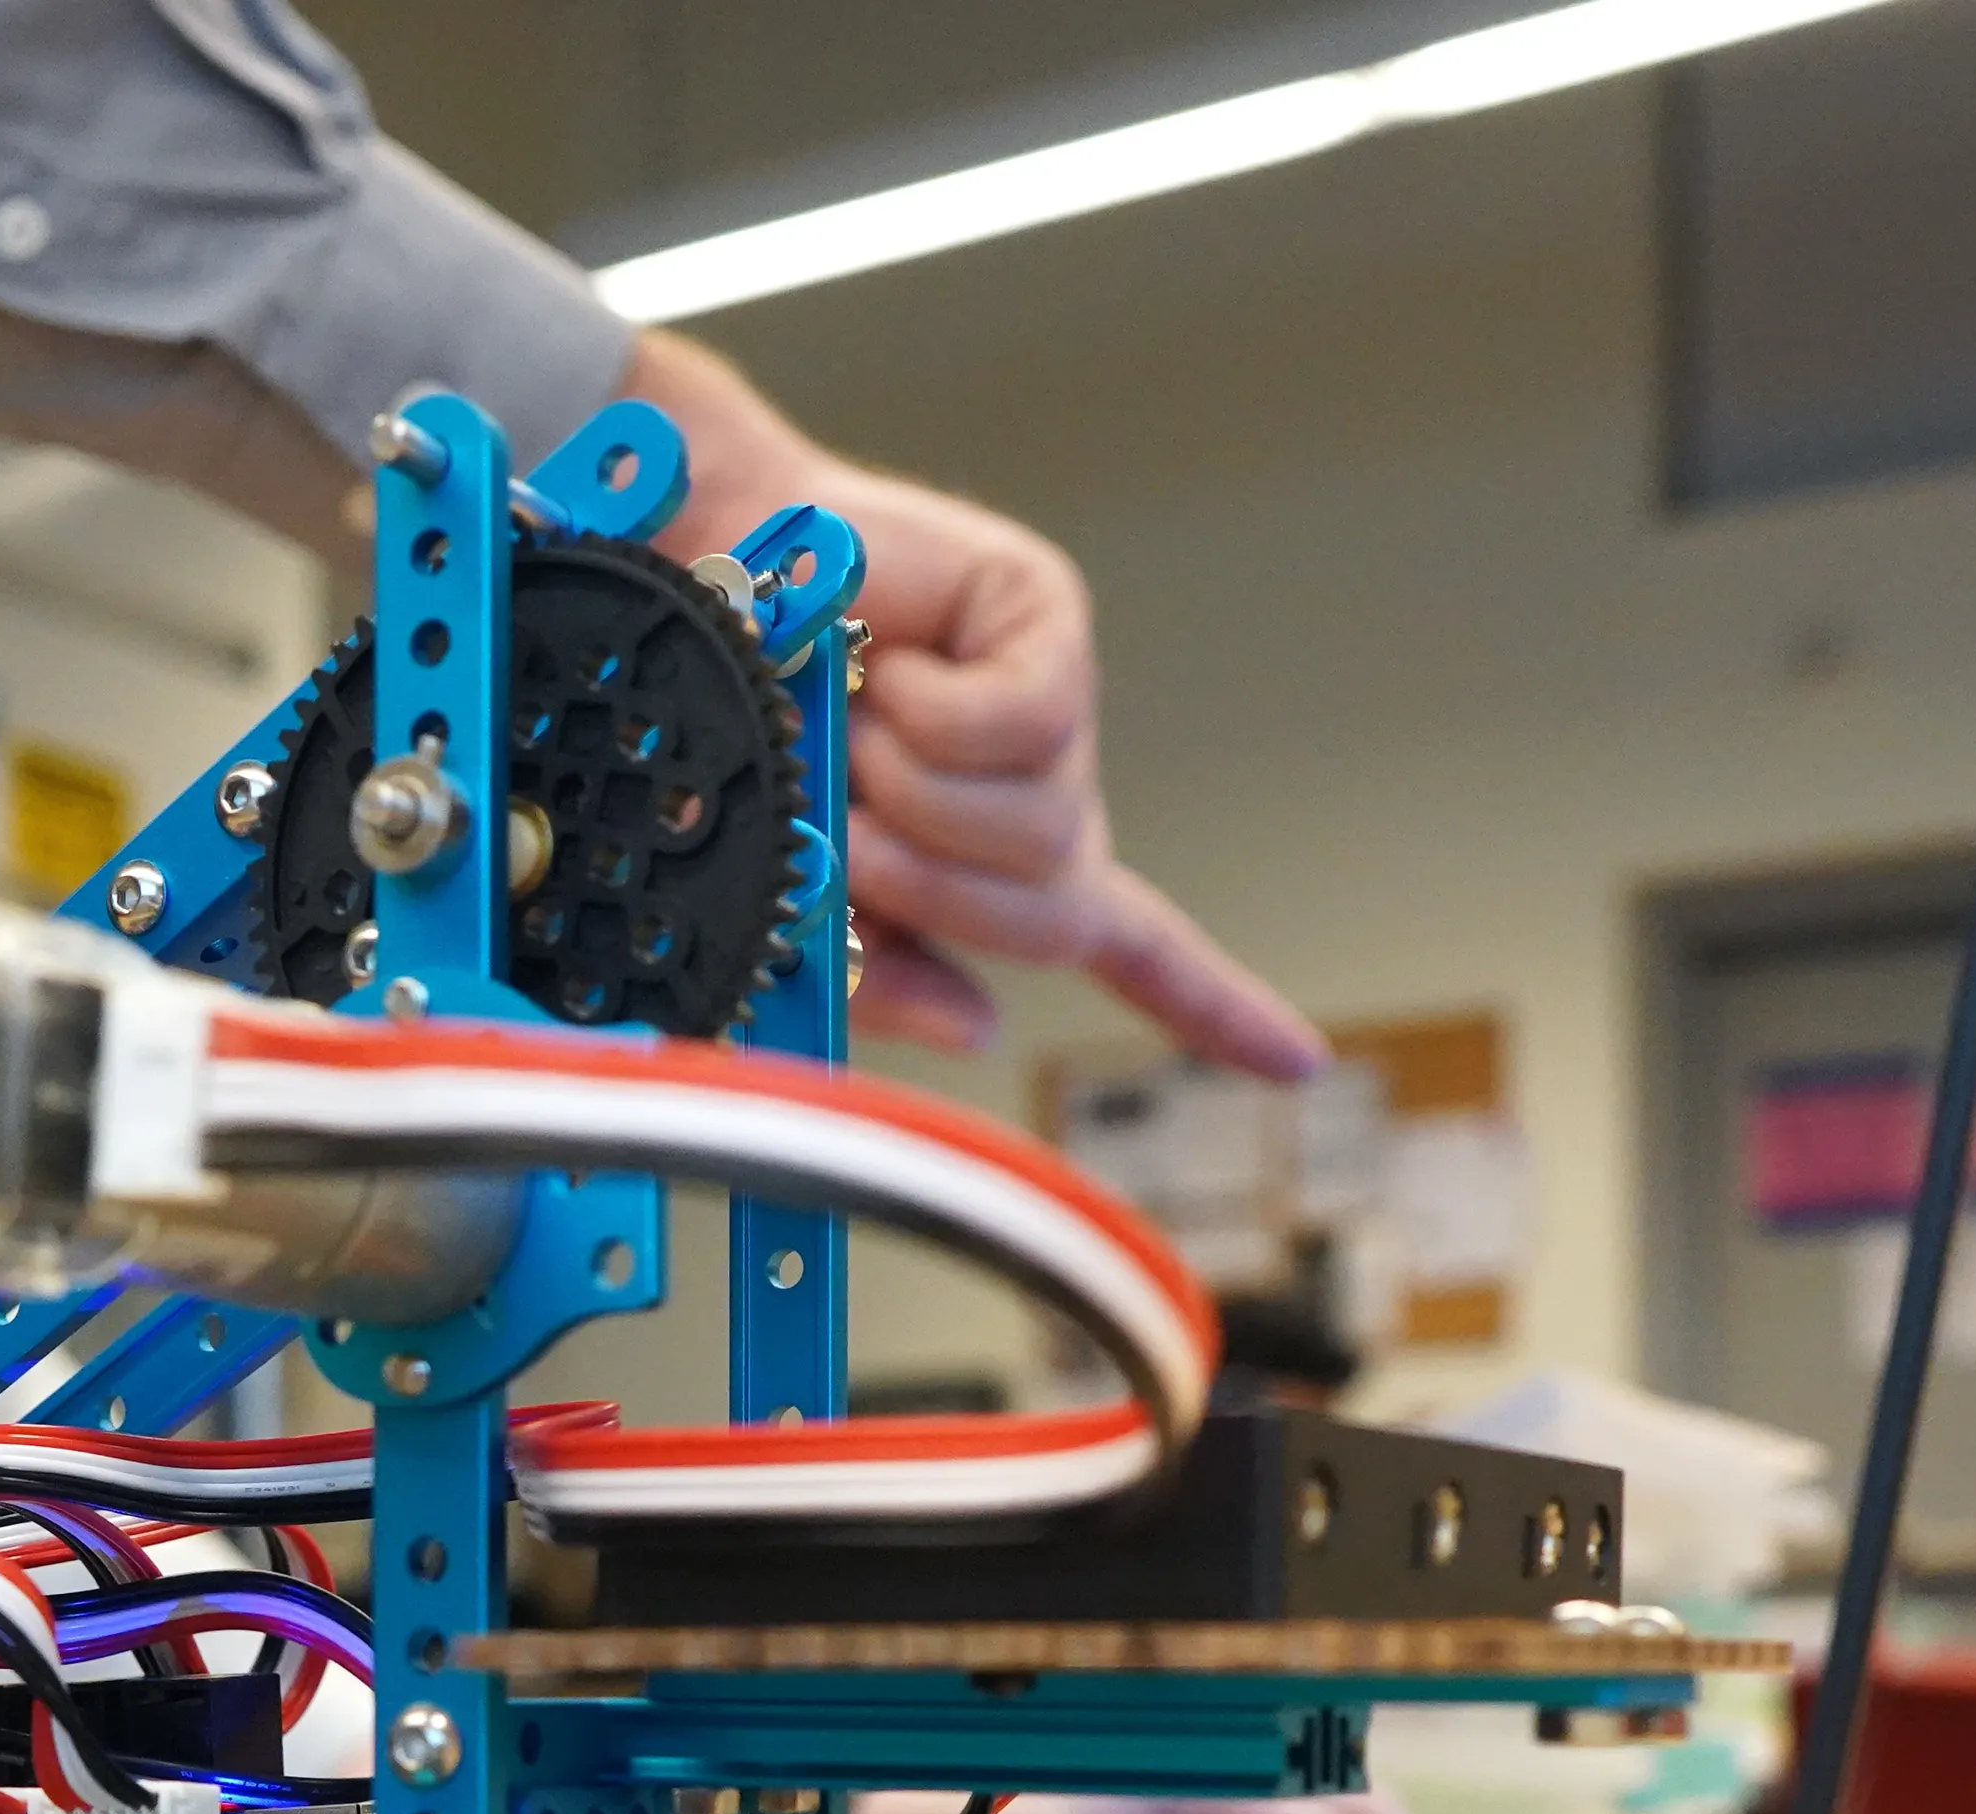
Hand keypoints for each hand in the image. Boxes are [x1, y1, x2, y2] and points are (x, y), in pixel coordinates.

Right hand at [632, 330, 1318, 1077]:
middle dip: (936, 897)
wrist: (678, 592)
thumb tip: (980, 1025)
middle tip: (844, 834)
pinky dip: (938, 720)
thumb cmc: (726, 736)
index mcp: (989, 861)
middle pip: (1054, 920)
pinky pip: (1030, 725)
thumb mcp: (789, 901)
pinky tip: (887, 667)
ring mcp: (1052, 704)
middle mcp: (1035, 788)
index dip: (1210, 1006)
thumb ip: (878, 978)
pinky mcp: (1045, 619)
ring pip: (1044, 830)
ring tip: (851, 731)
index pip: (1128, 945)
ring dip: (918, 800)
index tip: (1296, 1060)